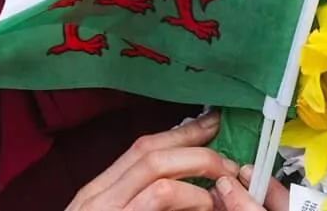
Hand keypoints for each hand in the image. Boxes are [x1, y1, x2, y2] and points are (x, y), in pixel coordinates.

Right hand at [67, 112, 287, 210]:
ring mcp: (108, 210)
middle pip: (150, 150)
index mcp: (97, 192)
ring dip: (197, 169)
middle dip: (195, 147)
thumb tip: (185, 185)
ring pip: (157, 169)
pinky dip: (190, 195)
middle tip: (229, 161)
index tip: (210, 124)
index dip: (180, 133)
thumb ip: (139, 201)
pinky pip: (159, 197)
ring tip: (223, 184)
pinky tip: (207, 203)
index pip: (142, 147)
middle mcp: (97, 196)